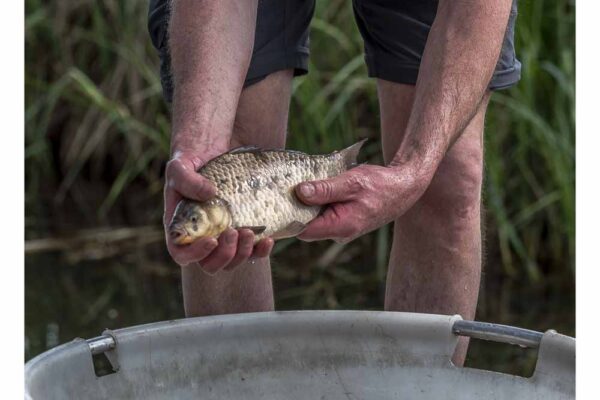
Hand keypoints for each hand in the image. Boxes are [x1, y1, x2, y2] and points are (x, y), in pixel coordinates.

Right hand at [164, 152, 273, 273]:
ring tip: (249, 231)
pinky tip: (268, 239)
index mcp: (183, 224)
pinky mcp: (247, 226)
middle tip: (233, 232)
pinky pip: (254, 250)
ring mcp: (226, 232)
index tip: (211, 240)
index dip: (195, 254)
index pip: (182, 252)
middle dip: (224, 254)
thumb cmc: (194, 154)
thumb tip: (209, 194)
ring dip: (243, 253)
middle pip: (210, 263)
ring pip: (233, 260)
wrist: (221, 141)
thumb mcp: (182, 163)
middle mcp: (203, 233)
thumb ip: (186, 179)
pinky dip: (261, 250)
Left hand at [294, 164, 428, 242]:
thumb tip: (300, 192)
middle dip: (296, 206)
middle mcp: (339, 232)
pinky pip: (324, 212)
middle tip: (288, 184)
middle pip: (305, 224)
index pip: (302, 230)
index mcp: (340, 227)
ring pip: (314, 217)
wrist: (403, 187)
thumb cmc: (380, 185)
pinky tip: (319, 183)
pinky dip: (319, 199)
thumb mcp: (351, 182)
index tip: (279, 199)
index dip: (288, 216)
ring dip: (308, 201)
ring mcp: (341, 228)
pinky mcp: (343, 220)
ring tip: (304, 180)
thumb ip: (325, 189)